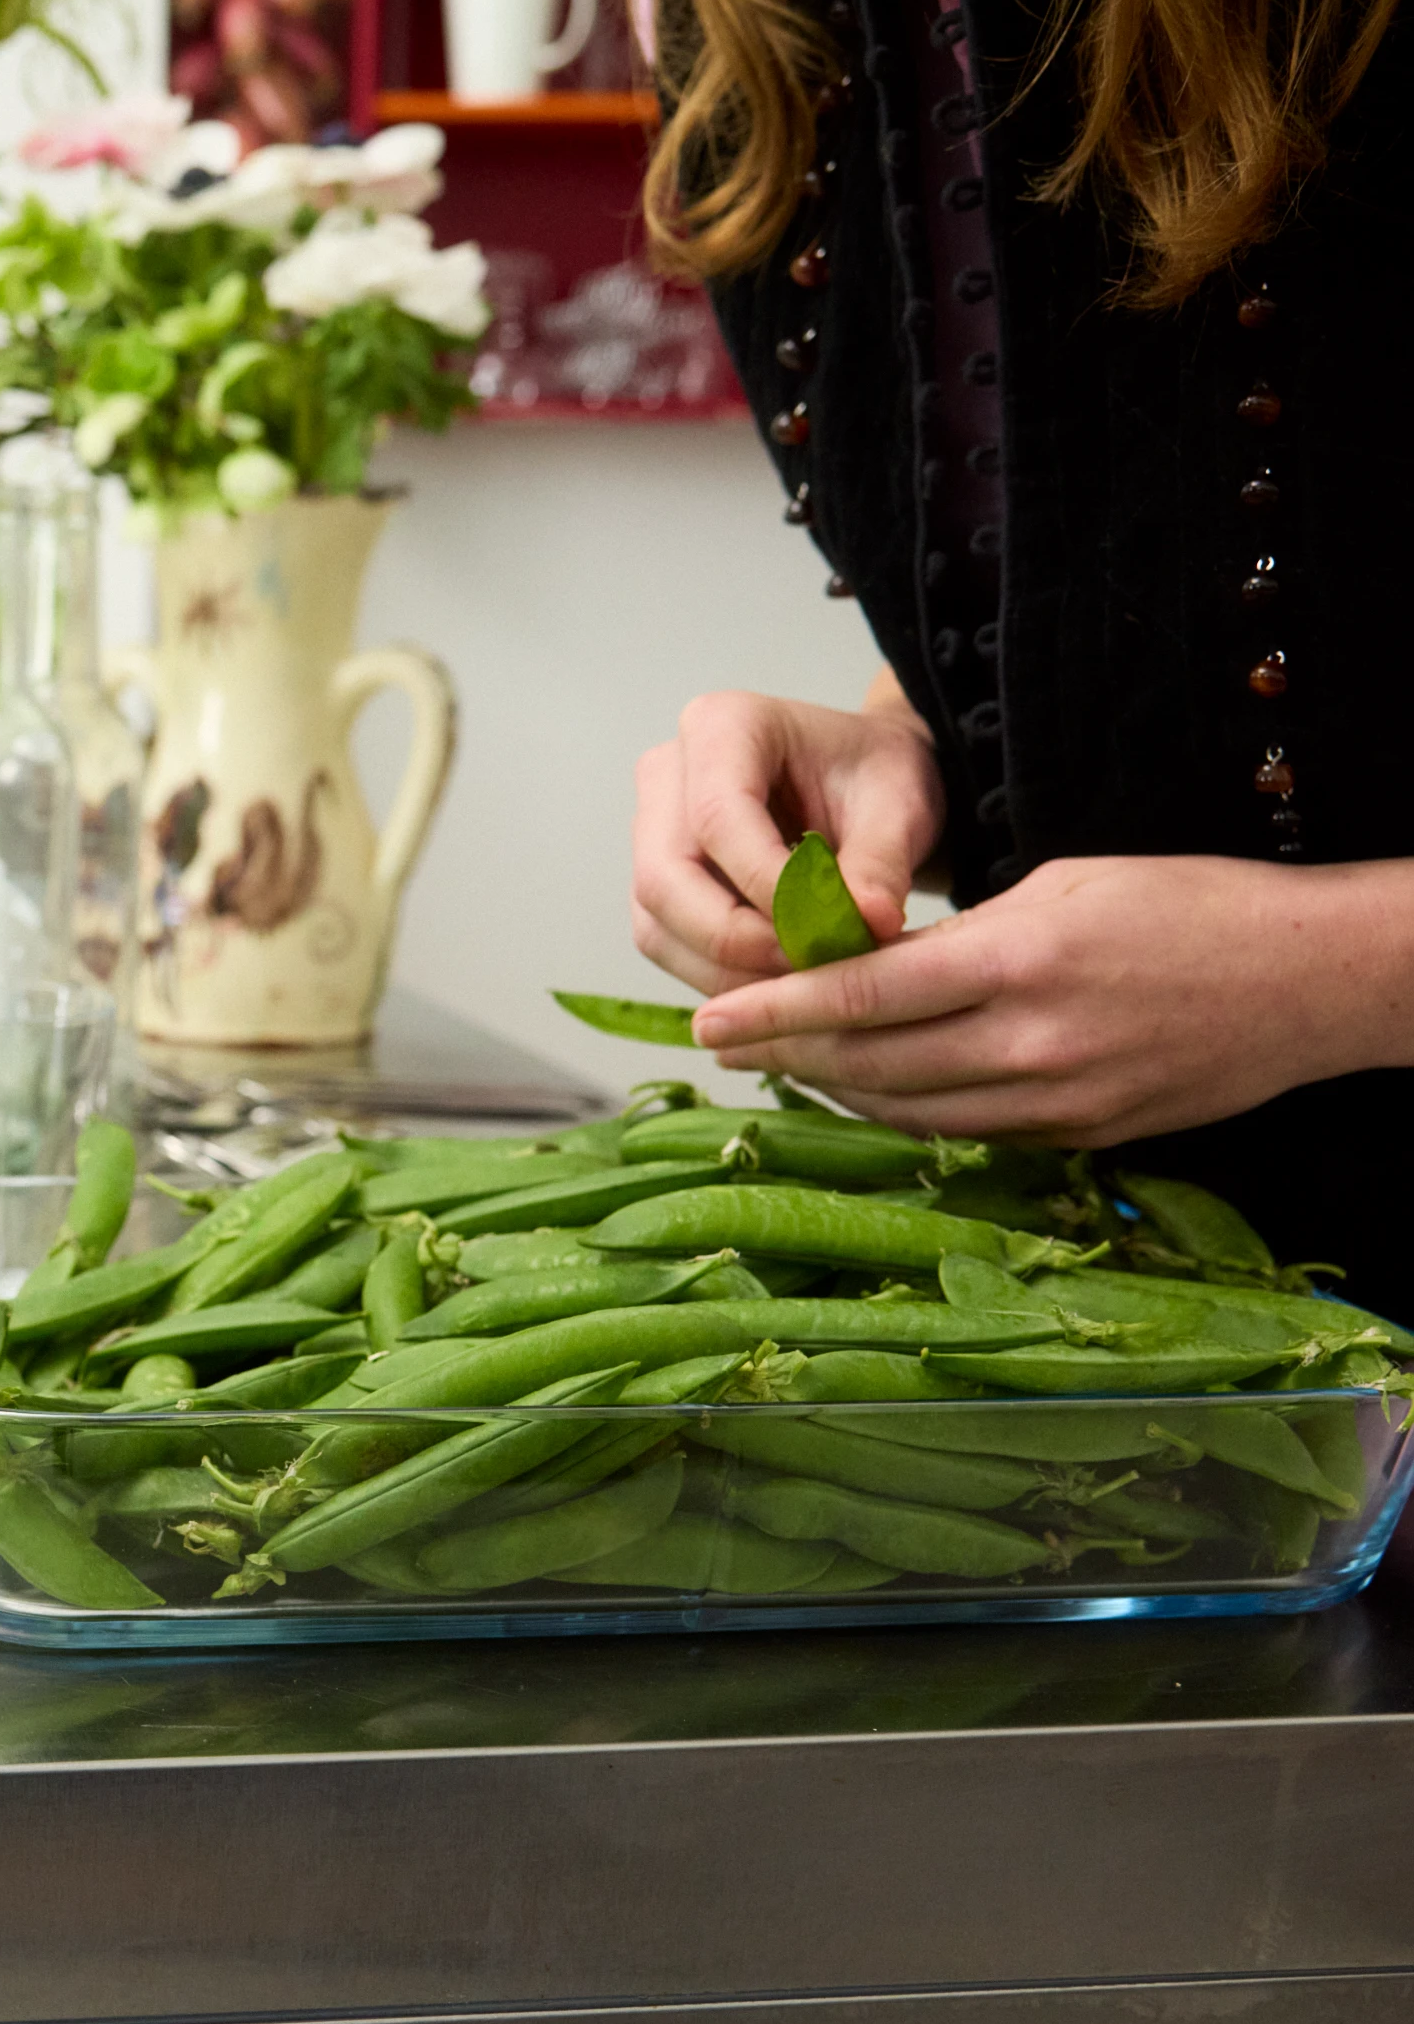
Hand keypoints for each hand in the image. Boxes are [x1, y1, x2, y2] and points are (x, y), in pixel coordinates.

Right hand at [631, 682, 944, 993]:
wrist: (864, 786)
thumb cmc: (876, 778)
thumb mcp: (901, 806)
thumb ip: (881, 863)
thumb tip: (867, 924)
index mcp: (722, 725)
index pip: (717, 817)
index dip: (766, 886)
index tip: (829, 931)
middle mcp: (667, 775)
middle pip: (665, 878)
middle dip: (735, 940)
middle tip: (811, 969)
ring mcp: (651, 833)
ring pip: (657, 924)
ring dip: (726, 970)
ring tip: (804, 984)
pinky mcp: (657, 884)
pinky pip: (667, 945)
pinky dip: (720, 977)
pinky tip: (779, 983)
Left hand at [691, 855, 1413, 1144]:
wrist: (1312, 980)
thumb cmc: (1190, 907)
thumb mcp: (1062, 886)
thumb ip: (960, 937)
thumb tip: (868, 966)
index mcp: (1020, 960)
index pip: (864, 996)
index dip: (774, 1012)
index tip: (709, 1020)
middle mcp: (1032, 1042)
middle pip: (870, 1065)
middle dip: (785, 1056)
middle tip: (723, 1042)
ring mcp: (1059, 1101)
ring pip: (908, 1111)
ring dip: (835, 1089)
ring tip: (781, 1062)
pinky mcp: (1082, 1137)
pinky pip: (965, 1132)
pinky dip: (904, 1111)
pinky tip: (868, 1087)